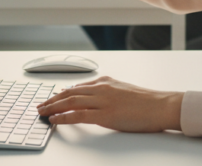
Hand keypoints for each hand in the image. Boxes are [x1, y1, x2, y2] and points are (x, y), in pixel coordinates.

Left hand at [36, 76, 182, 131]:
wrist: (161, 106)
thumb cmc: (147, 102)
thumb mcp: (123, 91)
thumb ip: (107, 92)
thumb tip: (92, 99)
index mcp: (106, 82)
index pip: (77, 87)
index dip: (61, 93)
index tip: (52, 98)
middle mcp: (102, 88)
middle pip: (69, 93)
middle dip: (52, 99)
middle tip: (40, 105)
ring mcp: (103, 101)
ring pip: (70, 102)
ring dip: (53, 107)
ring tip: (42, 112)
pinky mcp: (105, 115)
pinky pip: (79, 115)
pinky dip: (64, 117)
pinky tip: (55, 120)